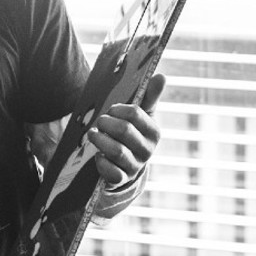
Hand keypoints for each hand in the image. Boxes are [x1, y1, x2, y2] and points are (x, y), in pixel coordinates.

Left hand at [89, 73, 164, 188]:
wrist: (126, 165)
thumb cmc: (132, 133)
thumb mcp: (142, 116)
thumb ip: (150, 96)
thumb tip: (162, 76)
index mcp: (154, 132)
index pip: (134, 113)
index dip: (117, 109)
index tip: (111, 110)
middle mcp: (147, 150)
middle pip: (124, 130)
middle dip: (106, 123)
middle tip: (99, 121)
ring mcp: (135, 166)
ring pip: (116, 151)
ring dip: (99, 140)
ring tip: (93, 135)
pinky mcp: (122, 179)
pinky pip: (110, 171)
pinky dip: (100, 162)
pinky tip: (97, 155)